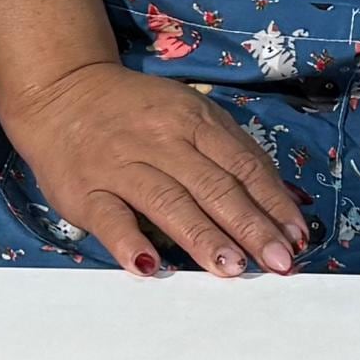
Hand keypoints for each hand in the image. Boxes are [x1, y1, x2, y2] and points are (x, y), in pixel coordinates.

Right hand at [0, 60, 307, 276]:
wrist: (62, 91)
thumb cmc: (139, 113)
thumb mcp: (190, 116)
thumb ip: (232, 154)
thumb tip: (285, 201)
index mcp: (194, 120)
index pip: (243, 165)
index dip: (273, 202)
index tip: (297, 237)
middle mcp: (162, 140)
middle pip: (214, 186)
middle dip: (251, 226)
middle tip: (278, 262)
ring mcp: (121, 165)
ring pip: (169, 202)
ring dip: (203, 237)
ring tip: (232, 268)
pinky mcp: (85, 190)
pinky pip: (110, 218)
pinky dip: (128, 242)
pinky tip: (148, 267)